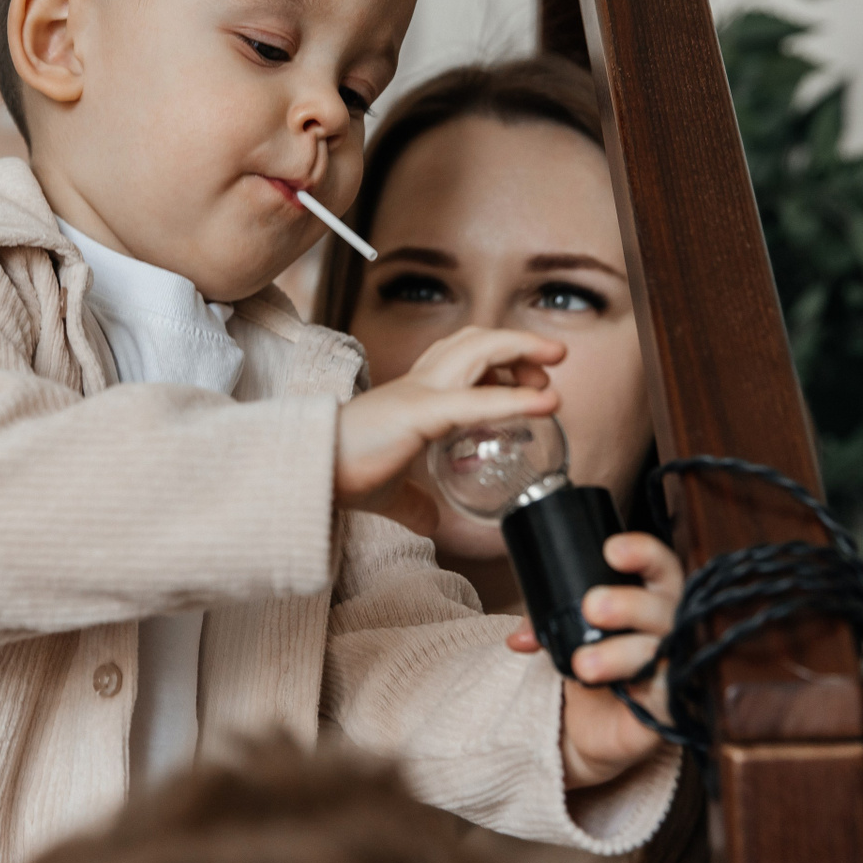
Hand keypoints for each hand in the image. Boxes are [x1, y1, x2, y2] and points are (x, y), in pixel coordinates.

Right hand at [335, 328, 562, 521]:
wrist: (308, 475)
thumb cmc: (342, 475)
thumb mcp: (389, 491)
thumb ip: (414, 503)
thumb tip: (431, 522)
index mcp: (415, 395)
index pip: (461, 354)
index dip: (498, 355)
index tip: (528, 376)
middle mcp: (419, 384)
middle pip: (475, 340)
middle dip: (517, 344)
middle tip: (550, 364)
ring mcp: (418, 394)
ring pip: (477, 349)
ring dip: (522, 350)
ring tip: (554, 361)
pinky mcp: (419, 415)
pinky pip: (475, 401)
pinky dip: (515, 398)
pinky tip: (546, 402)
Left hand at [504, 532, 683, 789]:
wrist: (601, 729)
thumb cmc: (596, 668)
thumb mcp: (567, 638)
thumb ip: (544, 626)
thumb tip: (519, 638)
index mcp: (651, 599)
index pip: (660, 566)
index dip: (643, 553)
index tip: (611, 551)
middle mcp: (671, 627)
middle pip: (664, 606)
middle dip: (628, 604)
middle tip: (592, 607)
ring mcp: (676, 665)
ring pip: (663, 650)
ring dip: (621, 653)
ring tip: (583, 664)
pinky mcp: (674, 705)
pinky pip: (669, 693)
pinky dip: (646, 688)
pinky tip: (624, 689)